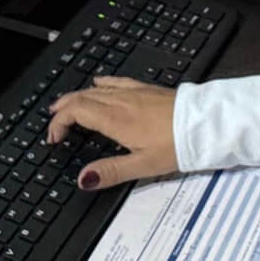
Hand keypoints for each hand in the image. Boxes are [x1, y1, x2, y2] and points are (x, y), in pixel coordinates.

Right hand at [47, 76, 178, 190]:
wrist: (206, 124)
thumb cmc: (178, 145)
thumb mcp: (143, 165)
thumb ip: (110, 171)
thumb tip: (83, 179)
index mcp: (116, 120)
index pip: (75, 112)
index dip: (59, 122)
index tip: (54, 138)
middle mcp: (121, 101)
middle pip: (81, 97)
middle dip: (63, 108)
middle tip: (53, 123)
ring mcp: (134, 92)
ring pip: (96, 89)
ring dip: (77, 97)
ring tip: (66, 106)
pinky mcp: (146, 89)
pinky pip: (116, 81)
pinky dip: (100, 84)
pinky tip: (99, 83)